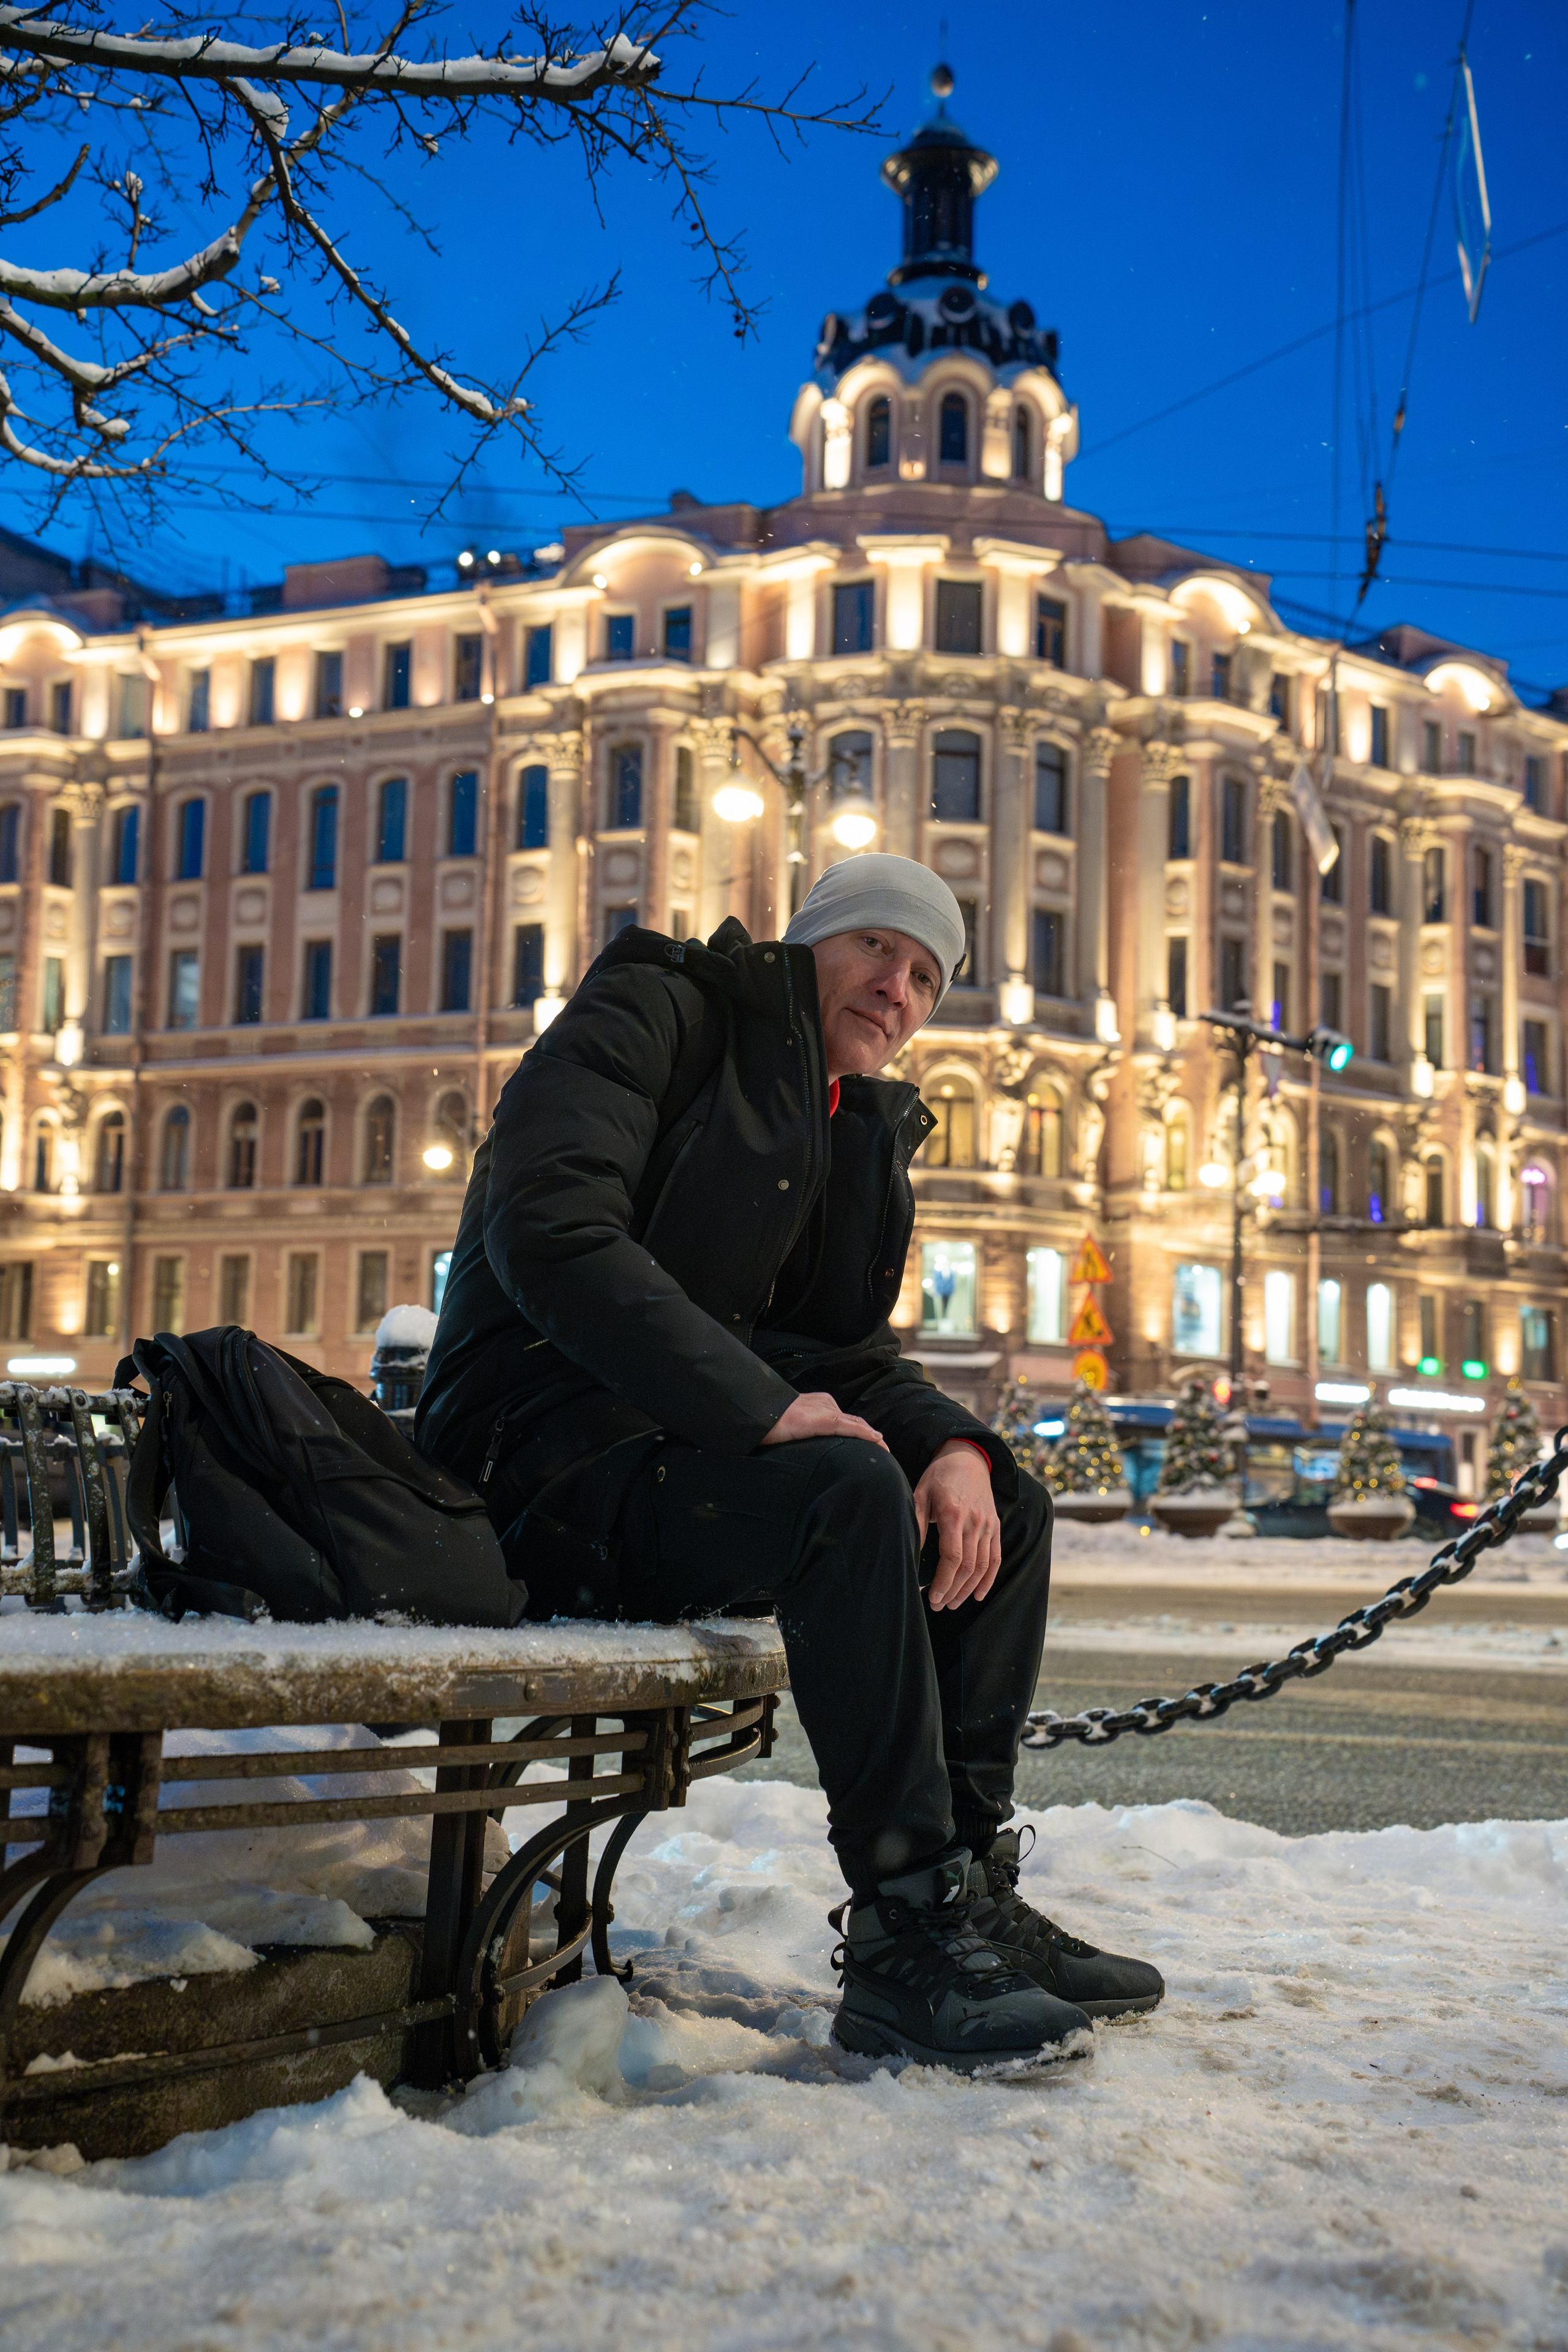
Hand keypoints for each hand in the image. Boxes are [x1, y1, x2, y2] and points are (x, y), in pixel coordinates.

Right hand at [761, 1391, 888, 1449]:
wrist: (759, 1414)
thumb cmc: (770, 1422)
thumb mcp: (791, 1426)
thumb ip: (804, 1432)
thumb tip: (805, 1449)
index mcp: (820, 1404)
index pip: (845, 1420)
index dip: (859, 1432)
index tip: (869, 1445)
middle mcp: (827, 1404)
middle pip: (855, 1422)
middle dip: (870, 1437)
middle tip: (883, 1452)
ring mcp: (826, 1411)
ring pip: (856, 1426)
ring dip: (873, 1439)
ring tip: (885, 1452)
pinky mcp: (824, 1420)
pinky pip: (850, 1428)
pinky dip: (866, 1435)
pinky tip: (878, 1441)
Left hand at [915, 1440, 1000, 1610]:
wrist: (967, 1458)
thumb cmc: (939, 1477)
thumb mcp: (920, 1494)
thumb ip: (917, 1523)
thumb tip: (909, 1552)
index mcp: (953, 1514)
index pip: (952, 1557)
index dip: (943, 1581)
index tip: (933, 1598)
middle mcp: (975, 1522)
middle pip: (968, 1566)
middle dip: (953, 1591)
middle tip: (938, 1606)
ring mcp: (988, 1525)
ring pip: (982, 1566)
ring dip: (967, 1589)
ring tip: (952, 1603)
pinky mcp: (995, 1527)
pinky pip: (995, 1558)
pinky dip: (989, 1579)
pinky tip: (978, 1595)